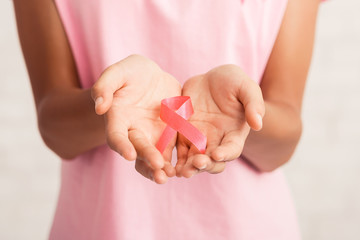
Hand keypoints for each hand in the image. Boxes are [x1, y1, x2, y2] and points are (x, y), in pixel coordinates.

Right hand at [91, 55, 180, 183]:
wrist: (152, 77)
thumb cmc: (131, 72)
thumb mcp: (119, 72)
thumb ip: (105, 86)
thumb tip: (99, 107)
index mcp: (118, 118)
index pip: (116, 136)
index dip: (121, 145)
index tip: (129, 154)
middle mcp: (133, 132)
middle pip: (138, 149)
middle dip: (147, 159)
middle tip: (158, 167)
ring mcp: (151, 136)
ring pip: (153, 157)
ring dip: (159, 169)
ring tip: (168, 176)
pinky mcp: (168, 137)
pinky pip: (171, 152)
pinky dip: (175, 161)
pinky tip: (182, 168)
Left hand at [176, 65, 264, 176]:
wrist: (210, 79)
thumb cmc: (233, 82)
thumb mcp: (246, 87)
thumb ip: (253, 104)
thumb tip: (258, 124)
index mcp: (234, 133)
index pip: (232, 149)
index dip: (226, 154)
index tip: (217, 154)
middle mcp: (217, 141)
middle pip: (212, 161)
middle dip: (205, 165)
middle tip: (197, 163)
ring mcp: (199, 139)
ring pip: (193, 160)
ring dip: (188, 167)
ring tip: (182, 171)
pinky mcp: (183, 135)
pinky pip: (178, 150)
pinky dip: (174, 158)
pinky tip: (168, 163)